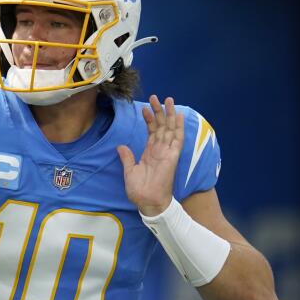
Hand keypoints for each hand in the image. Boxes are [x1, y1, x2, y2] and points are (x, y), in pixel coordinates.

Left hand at [117, 94, 183, 216]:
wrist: (148, 202)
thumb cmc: (139, 190)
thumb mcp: (129, 171)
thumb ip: (127, 157)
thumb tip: (121, 146)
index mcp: (150, 153)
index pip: (151, 132)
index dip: (149, 119)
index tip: (144, 108)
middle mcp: (160, 150)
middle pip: (161, 126)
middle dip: (159, 111)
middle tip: (155, 97)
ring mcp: (167, 152)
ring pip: (170, 129)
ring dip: (169, 114)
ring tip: (168, 99)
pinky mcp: (173, 156)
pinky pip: (177, 139)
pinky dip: (178, 127)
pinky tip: (178, 115)